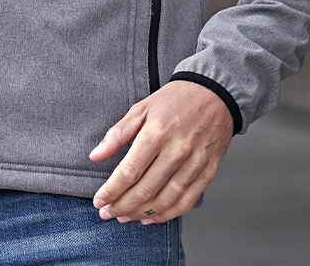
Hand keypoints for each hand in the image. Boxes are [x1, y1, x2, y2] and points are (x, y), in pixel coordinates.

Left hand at [87, 80, 232, 223]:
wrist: (214, 93)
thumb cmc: (175, 100)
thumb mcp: (141, 108)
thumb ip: (117, 134)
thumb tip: (95, 155)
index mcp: (157, 132)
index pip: (129, 171)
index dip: (111, 191)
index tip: (99, 200)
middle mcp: (177, 150)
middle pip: (145, 189)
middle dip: (122, 206)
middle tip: (107, 213)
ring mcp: (194, 163)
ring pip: (165, 200)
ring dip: (141, 213)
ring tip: (125, 217)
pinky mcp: (208, 171)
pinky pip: (187, 201)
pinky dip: (168, 214)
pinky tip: (151, 217)